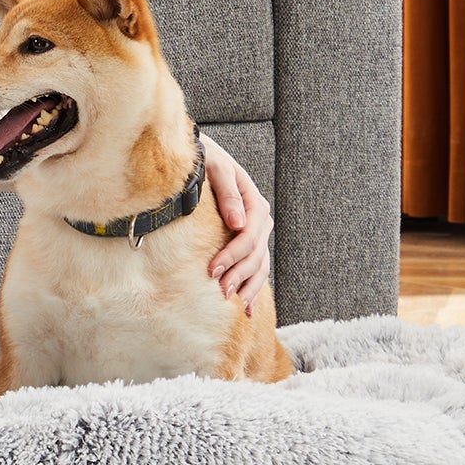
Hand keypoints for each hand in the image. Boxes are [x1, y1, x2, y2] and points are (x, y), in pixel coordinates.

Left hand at [201, 136, 272, 314]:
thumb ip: (228, 194)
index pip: (249, 236)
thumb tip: (237, 223)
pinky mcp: (249, 242)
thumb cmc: (206, 161)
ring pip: (260, 265)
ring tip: (234, 303)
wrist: (204, 158)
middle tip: (219, 292)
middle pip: (256, 255)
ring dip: (248, 286)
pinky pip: (256, 268)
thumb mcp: (216, 168)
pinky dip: (252, 287)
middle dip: (238, 275)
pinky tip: (246, 306)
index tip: (212, 269)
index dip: (232, 255)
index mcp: (255, 203)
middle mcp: (260, 220)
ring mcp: (257, 233)